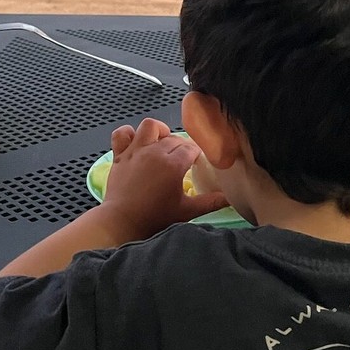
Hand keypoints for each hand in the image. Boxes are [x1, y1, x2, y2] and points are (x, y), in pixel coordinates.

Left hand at [103, 118, 227, 238]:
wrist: (123, 222)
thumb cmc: (155, 217)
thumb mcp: (187, 211)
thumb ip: (211, 202)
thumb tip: (230, 197)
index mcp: (173, 164)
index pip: (191, 148)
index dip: (196, 154)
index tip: (196, 163)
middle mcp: (155, 152)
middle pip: (174, 138)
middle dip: (181, 146)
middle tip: (182, 160)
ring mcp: (135, 151)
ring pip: (150, 126)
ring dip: (159, 131)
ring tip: (162, 142)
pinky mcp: (119, 155)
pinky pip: (122, 134)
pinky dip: (129, 133)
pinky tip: (136, 141)